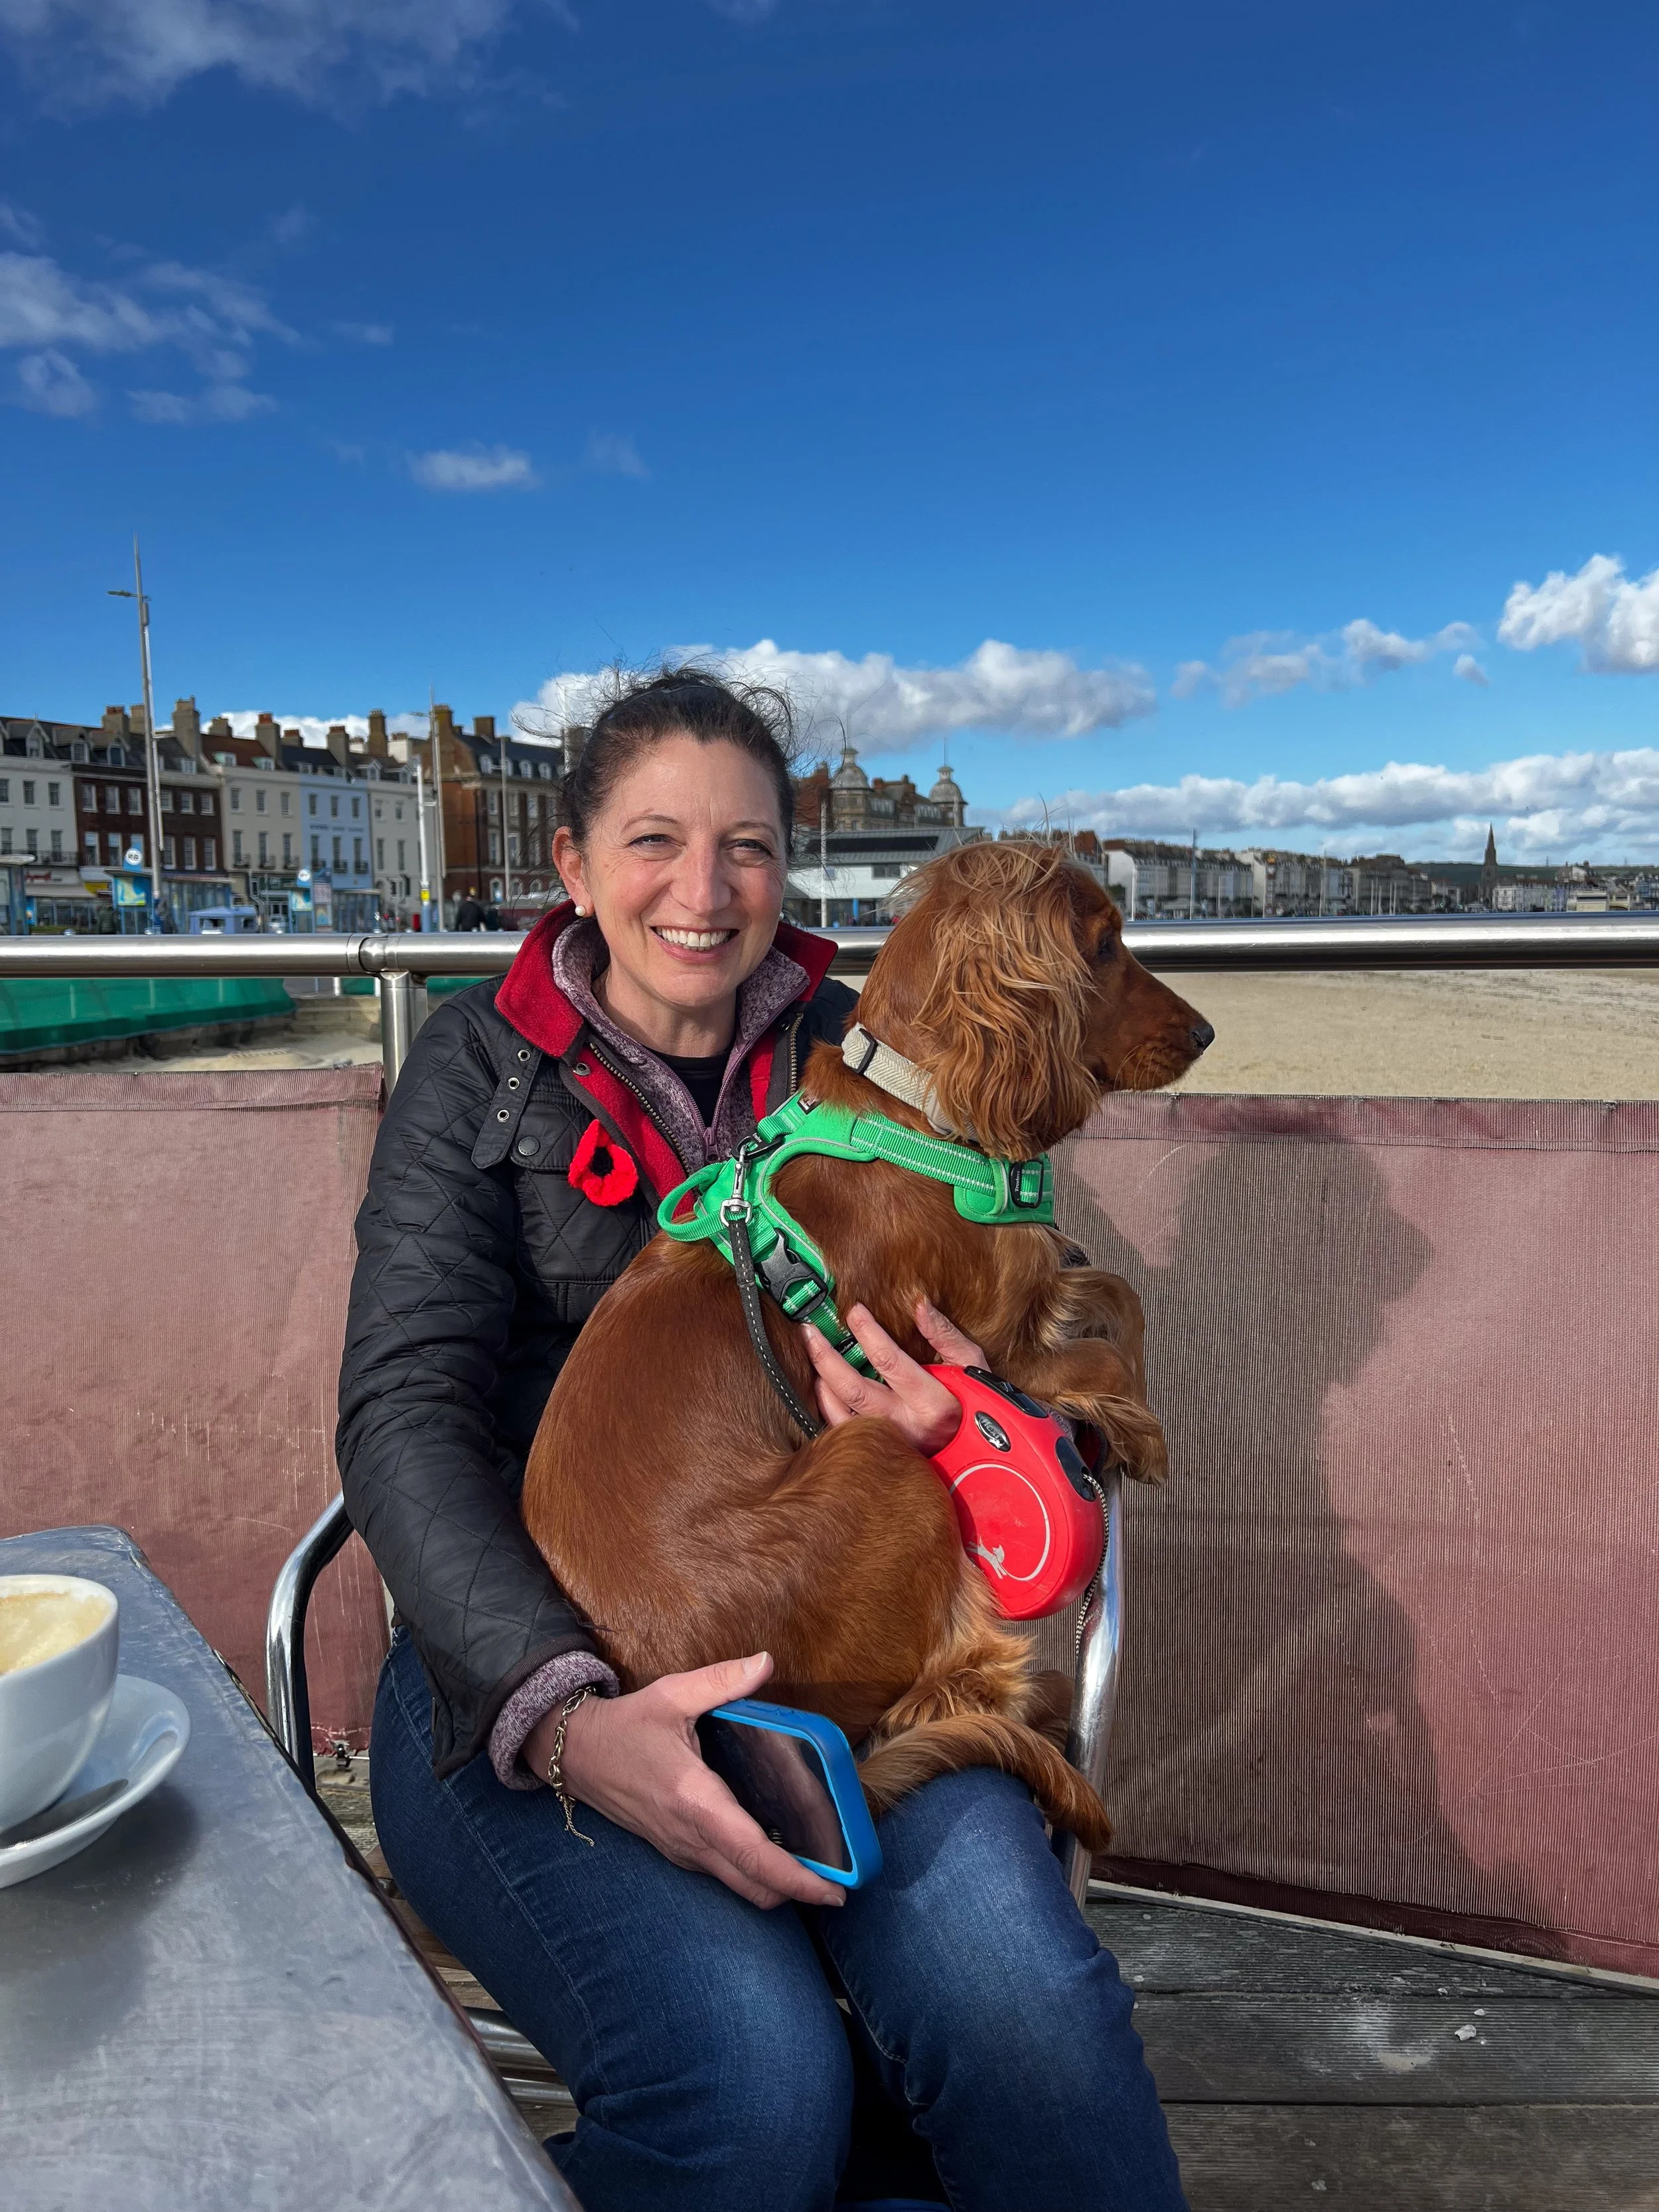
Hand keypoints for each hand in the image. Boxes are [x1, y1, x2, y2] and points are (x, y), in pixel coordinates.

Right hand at [524, 1651, 844, 1911]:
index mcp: (694, 1800)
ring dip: (777, 1884)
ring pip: (739, 1885)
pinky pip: (723, 1873)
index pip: (752, 1853)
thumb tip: (765, 1661)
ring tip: (816, 1866)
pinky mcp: (677, 1850)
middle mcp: (689, 1836)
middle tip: (839, 1882)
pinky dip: (754, 1873)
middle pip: (753, 1886)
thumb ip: (721, 1680)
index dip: (796, 1878)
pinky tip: (776, 1848)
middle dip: (799, 1892)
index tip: (835, 1890)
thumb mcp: (671, 1694)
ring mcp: (682, 1849)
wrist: (576, 1755)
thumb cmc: (626, 1726)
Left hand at [800, 1298, 985, 1453]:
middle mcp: (907, 1423)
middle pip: (854, 1389)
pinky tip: (823, 1387)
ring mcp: (892, 1441)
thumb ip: (944, 1334)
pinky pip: (844, 1432)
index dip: (866, 1332)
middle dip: (826, 1357)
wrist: (978, 1449)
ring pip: (842, 1415)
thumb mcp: (971, 1365)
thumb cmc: (975, 1403)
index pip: (888, 1360)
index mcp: (932, 1400)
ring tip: (813, 1354)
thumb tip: (918, 1305)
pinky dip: (828, 1408)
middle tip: (810, 1331)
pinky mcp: (882, 1450)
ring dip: (822, 1383)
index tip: (853, 1311)